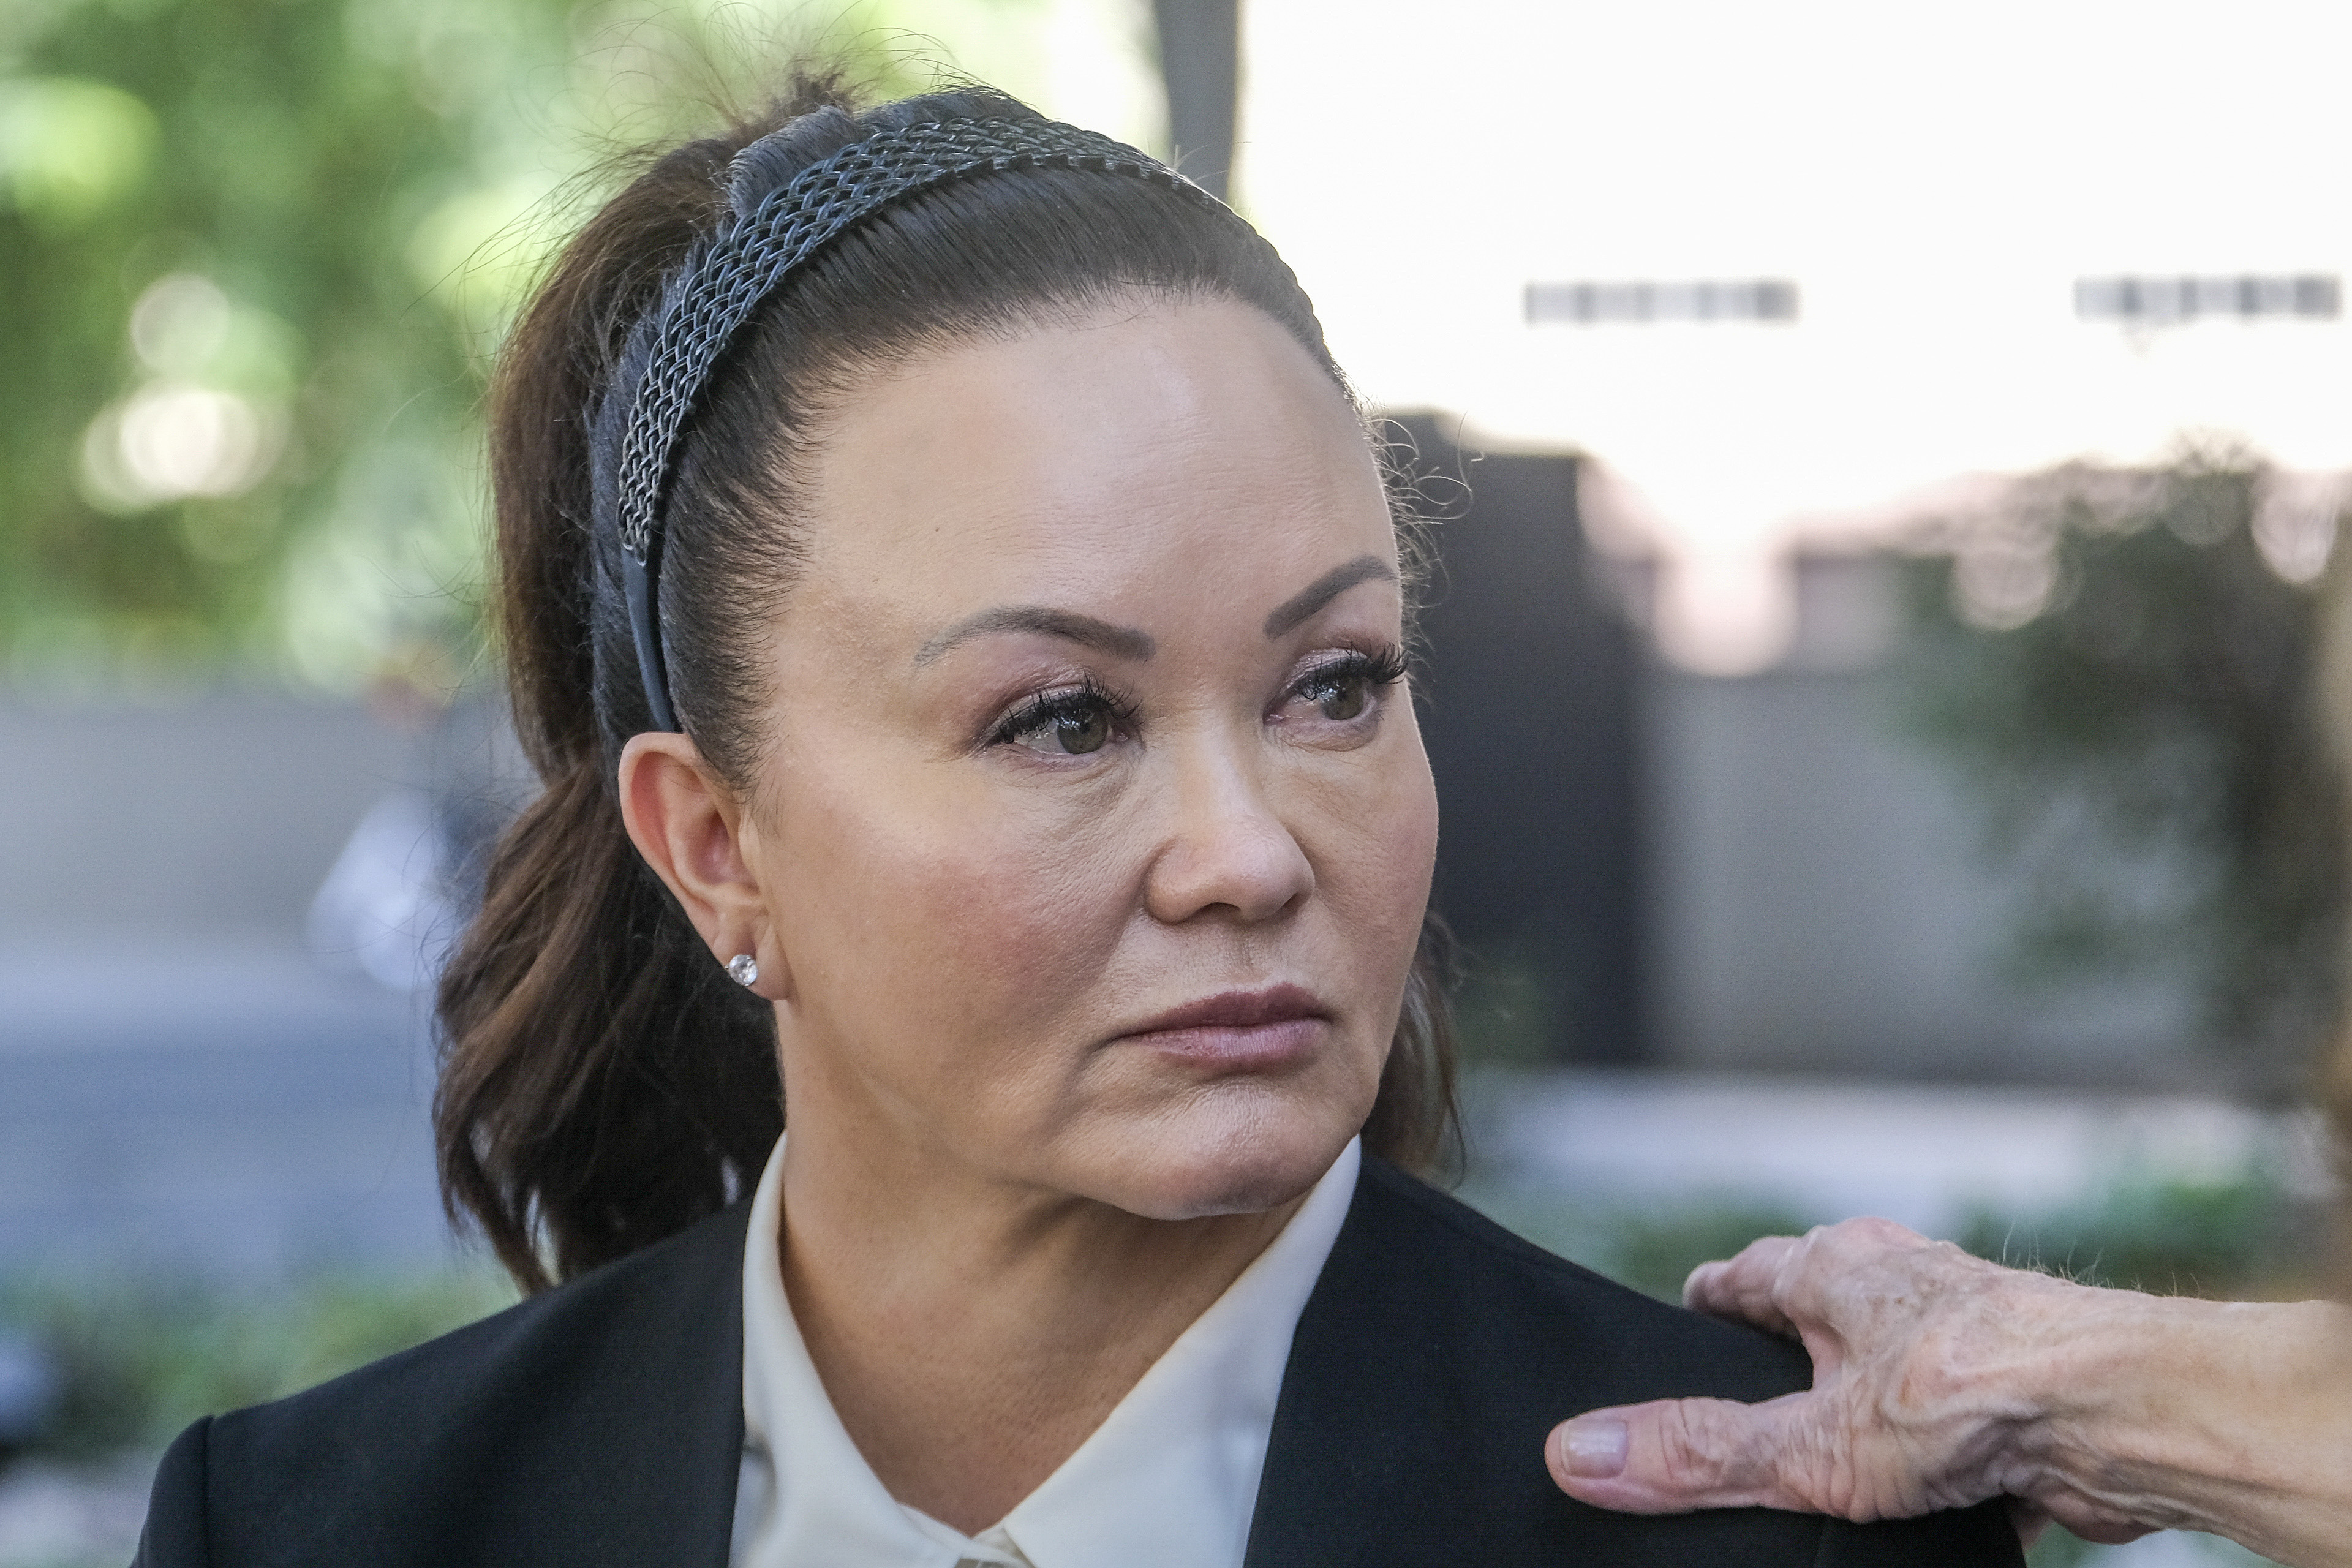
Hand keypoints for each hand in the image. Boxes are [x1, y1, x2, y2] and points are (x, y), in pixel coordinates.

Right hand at [1544, 1217, 2156, 1544]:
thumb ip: (1697, 1454)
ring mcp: (1968, 1331)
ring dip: (1868, 1420)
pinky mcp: (2025, 1391)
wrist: (2134, 1416)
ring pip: (1891, 1374)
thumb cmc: (1980, 1396)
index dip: (1704, 1312)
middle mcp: (1902, 1281)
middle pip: (1816, 1321)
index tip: (1675, 1340)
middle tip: (1749, 1428)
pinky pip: (1960, 1427)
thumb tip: (1576, 1452)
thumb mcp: (1809, 1444)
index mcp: (1836, 1266)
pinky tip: (1931, 1513)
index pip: (1741, 1276)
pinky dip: (1940, 1466)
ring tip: (1840, 1480)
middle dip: (1784, 1371)